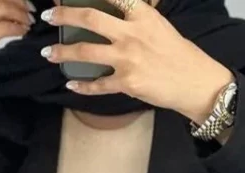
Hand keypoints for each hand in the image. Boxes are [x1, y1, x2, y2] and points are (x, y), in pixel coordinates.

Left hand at [39, 0, 233, 123]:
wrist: (196, 83)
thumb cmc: (180, 55)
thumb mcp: (160, 26)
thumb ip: (136, 19)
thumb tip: (114, 16)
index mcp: (142, 15)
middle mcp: (131, 34)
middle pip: (89, 18)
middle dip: (64, 15)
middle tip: (48, 16)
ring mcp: (128, 59)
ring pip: (86, 52)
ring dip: (63, 52)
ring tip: (49, 53)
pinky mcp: (128, 83)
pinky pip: (98, 85)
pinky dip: (82, 85)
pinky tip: (71, 83)